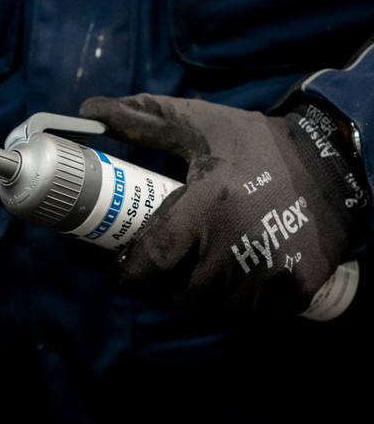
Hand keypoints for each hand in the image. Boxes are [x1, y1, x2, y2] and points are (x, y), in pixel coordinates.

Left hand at [79, 94, 368, 316]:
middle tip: (151, 266)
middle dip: (156, 282)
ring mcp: (269, 275)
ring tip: (186, 268)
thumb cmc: (256, 145)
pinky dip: (227, 302)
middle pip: (175, 291)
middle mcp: (237, 247)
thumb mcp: (199, 124)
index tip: (116, 267)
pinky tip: (222, 278)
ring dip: (190, 294)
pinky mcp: (293, 292)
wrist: (335, 163)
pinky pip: (244, 313)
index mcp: (207, 208)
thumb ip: (143, 119)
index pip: (150, 261)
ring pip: (207, 306)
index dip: (126, 272)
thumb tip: (88, 110)